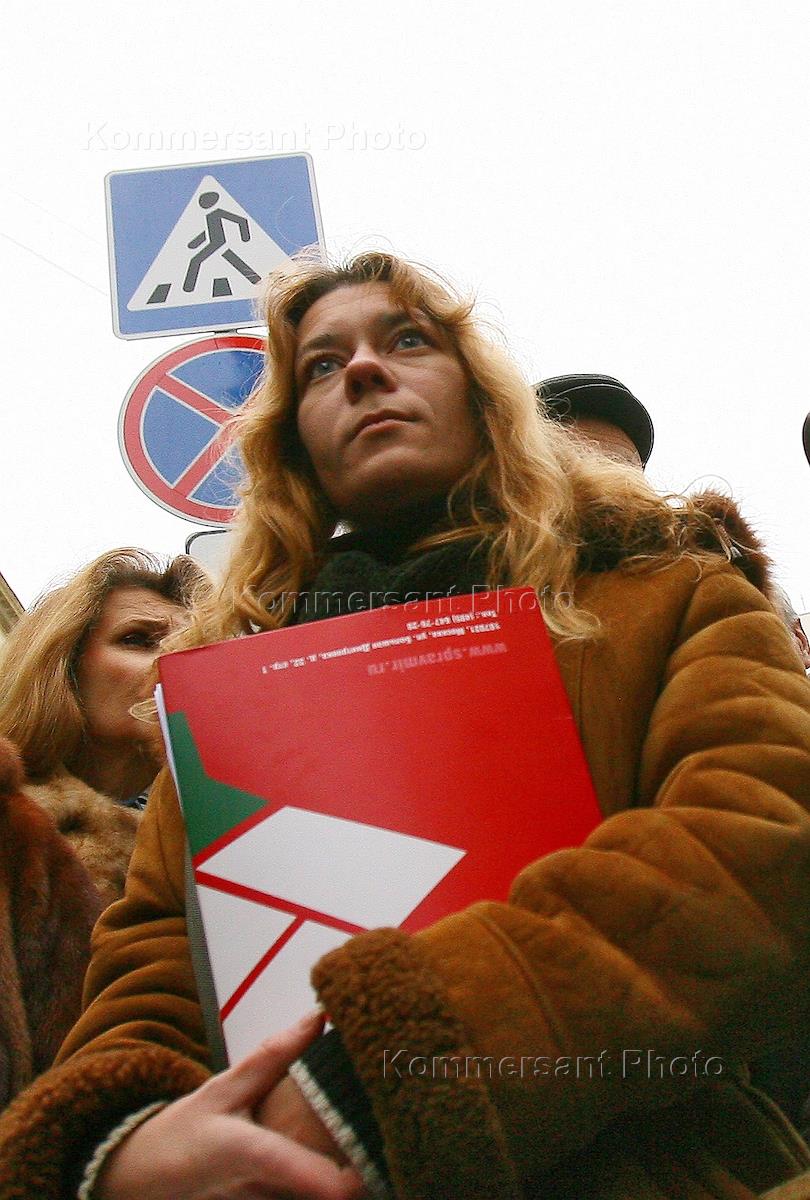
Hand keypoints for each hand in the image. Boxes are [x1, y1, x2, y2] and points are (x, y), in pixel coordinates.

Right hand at [96, 1010, 364, 1199]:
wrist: (139, 1180)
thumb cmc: (188, 1132)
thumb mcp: (225, 1089)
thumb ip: (274, 1057)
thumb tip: (320, 1016)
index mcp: (250, 1154)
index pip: (306, 1176)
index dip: (346, 1181)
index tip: (375, 1168)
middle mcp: (255, 1195)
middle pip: (320, 1199)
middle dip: (355, 1183)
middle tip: (384, 1157)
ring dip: (336, 1190)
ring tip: (368, 1167)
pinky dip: (316, 1194)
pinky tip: (337, 1180)